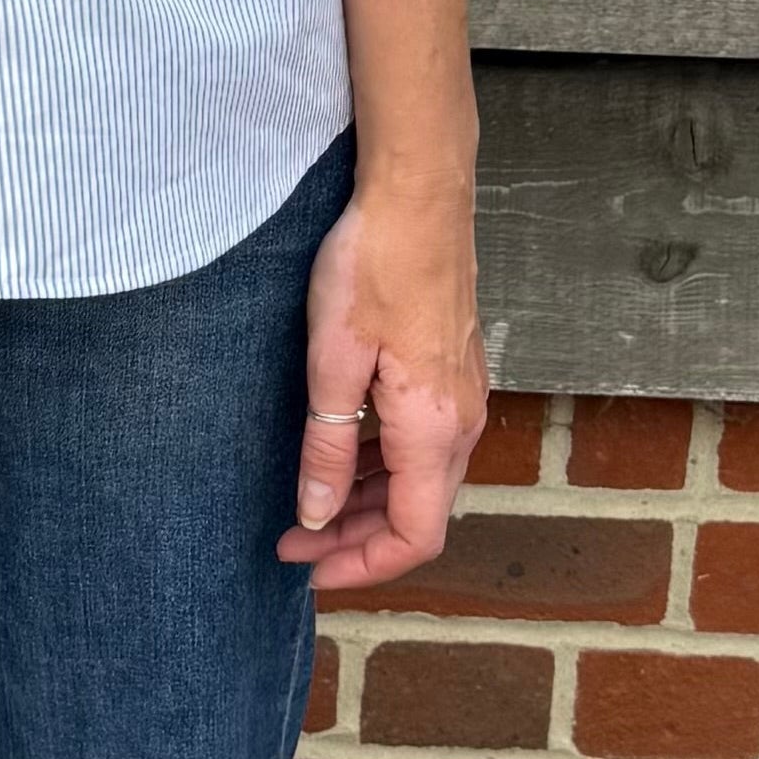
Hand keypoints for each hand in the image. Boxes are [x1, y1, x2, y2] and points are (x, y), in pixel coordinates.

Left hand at [279, 173, 487, 596]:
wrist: (420, 193)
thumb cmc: (374, 265)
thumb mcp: (332, 363)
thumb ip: (325, 447)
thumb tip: (317, 514)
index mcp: (433, 429)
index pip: (414, 535)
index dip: (363, 564)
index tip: (309, 565)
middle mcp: (460, 421)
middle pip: (419, 512)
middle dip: (357, 536)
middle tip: (295, 537)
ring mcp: (463, 395)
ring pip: (422, 478)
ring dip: (369, 500)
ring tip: (309, 501)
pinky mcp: (454, 370)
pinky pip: (424, 441)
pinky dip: (383, 463)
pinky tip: (341, 450)